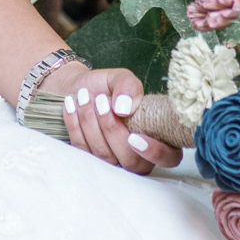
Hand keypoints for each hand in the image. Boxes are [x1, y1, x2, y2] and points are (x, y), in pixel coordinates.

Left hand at [49, 64, 180, 175]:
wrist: (76, 88)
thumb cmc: (105, 86)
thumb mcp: (121, 78)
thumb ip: (129, 87)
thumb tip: (124, 109)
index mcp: (156, 136)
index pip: (168, 158)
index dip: (155, 153)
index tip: (134, 136)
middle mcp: (137, 155)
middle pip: (131, 161)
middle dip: (112, 130)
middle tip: (101, 101)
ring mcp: (112, 161)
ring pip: (105, 156)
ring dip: (91, 123)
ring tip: (84, 96)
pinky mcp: (89, 159)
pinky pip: (83, 150)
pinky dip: (75, 126)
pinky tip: (71, 105)